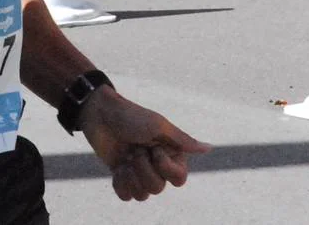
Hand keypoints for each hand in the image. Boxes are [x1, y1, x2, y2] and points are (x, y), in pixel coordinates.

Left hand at [79, 90, 210, 201]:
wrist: (100, 113)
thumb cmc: (131, 116)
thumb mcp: (159, 126)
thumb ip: (183, 141)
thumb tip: (209, 148)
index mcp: (171, 153)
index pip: (179, 180)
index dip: (164, 167)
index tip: (153, 147)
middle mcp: (157, 165)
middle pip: (158, 189)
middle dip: (143, 169)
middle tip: (135, 149)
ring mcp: (139, 171)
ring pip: (142, 195)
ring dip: (131, 177)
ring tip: (125, 158)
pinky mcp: (122, 175)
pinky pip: (126, 196)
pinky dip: (121, 184)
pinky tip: (118, 168)